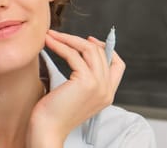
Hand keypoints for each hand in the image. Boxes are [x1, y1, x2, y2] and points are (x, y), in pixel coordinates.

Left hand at [26, 30, 124, 146]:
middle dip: (79, 40)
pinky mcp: (86, 82)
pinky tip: (49, 42)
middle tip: (61, 35)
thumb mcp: (74, 95)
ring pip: (89, 50)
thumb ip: (82, 80)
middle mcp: (107, 90)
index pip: (118, 64)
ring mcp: (99, 86)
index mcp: (107, 94)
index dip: (105, 48)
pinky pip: (73, 54)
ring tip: (52, 36)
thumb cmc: (54, 114)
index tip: (88, 40)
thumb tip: (75, 55)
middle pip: (101, 53)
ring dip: (68, 39)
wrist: (48, 130)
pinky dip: (60, 45)